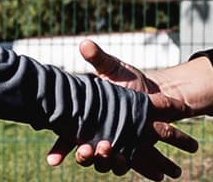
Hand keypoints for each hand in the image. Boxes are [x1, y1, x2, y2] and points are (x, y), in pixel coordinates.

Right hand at [46, 40, 199, 179]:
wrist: (156, 92)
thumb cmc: (128, 80)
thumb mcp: (114, 68)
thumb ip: (99, 58)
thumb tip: (84, 43)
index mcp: (89, 120)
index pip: (67, 137)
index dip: (59, 149)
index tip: (53, 160)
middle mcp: (100, 137)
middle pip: (87, 154)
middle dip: (88, 156)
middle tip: (91, 150)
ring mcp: (119, 146)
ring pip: (110, 163)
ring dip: (114, 163)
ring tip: (119, 157)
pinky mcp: (138, 150)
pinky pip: (139, 164)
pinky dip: (149, 170)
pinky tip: (159, 175)